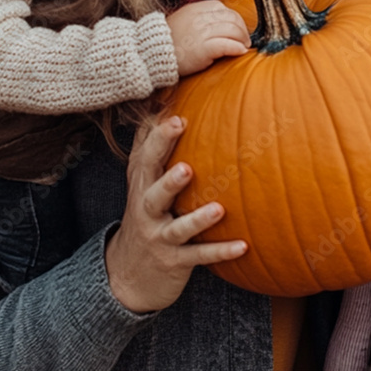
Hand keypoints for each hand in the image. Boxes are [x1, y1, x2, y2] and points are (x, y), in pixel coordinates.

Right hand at [104, 115, 247, 312]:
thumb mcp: (142, 179)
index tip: (178, 118)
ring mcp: (160, 237)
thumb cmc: (144, 213)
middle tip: (188, 167)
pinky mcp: (174, 261)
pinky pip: (198, 256)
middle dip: (170, 179)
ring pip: (177, 228)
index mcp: (142, 184)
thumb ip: (150, 142)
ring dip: (197, 219)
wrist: (127, 273)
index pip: (147, 158)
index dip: (160, 139)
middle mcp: (147, 209)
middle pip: (154, 191)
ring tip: (218, 209)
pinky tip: (244, 245)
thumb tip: (163, 97)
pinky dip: (219, 252)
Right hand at [166, 0, 249, 75]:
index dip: (234, 18)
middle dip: (242, 28)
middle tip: (245, 38)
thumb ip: (199, 18)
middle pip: (231, 18)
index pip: (222, 8)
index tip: (237, 27)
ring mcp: (201, 32)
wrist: (150, 54)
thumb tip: (219, 23)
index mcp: (195, 9)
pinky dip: (236, 48)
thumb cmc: (167, 41)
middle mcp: (200, 18)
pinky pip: (226, 45)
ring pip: (232, 30)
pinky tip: (240, 52)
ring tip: (244, 46)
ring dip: (242, 38)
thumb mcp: (183, 20)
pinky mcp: (203, 48)